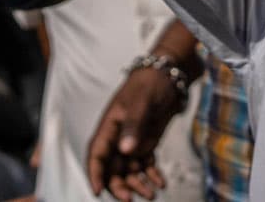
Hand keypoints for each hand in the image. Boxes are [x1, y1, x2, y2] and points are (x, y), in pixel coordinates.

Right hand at [84, 65, 183, 199]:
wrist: (169, 75)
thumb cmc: (149, 84)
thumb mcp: (141, 103)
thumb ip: (133, 126)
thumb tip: (126, 150)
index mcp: (109, 127)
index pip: (96, 155)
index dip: (94, 174)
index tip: (97, 192)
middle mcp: (118, 138)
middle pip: (112, 168)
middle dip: (119, 185)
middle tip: (130, 199)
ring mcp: (132, 142)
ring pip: (130, 170)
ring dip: (138, 183)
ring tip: (152, 194)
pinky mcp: (147, 142)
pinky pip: (146, 164)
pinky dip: (152, 175)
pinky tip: (161, 183)